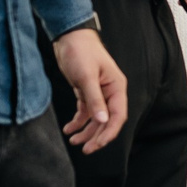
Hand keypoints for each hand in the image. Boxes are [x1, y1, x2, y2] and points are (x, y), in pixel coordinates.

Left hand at [53, 26, 126, 151]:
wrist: (69, 38)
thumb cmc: (81, 52)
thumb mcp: (86, 77)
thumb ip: (95, 100)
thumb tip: (103, 121)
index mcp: (116, 88)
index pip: (118, 116)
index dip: (109, 132)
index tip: (97, 145)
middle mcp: (110, 92)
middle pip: (107, 120)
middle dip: (97, 136)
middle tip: (85, 149)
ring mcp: (98, 93)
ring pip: (96, 118)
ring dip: (86, 131)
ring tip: (73, 141)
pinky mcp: (86, 92)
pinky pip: (85, 112)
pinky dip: (78, 122)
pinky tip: (69, 129)